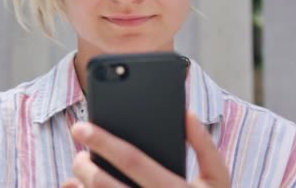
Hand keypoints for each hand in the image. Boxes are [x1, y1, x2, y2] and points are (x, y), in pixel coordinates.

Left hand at [61, 112, 229, 187]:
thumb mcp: (218, 179)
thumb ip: (205, 146)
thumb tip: (186, 115)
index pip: (132, 160)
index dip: (103, 141)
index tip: (82, 127)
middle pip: (104, 184)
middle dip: (84, 163)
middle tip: (77, 150)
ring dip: (81, 184)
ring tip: (79, 169)